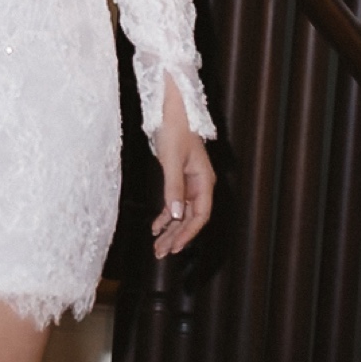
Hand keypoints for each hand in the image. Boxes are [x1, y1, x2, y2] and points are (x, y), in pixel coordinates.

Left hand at [151, 85, 214, 257]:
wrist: (172, 108)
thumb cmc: (175, 129)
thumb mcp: (171, 159)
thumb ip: (173, 188)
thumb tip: (175, 216)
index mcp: (204, 180)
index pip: (200, 215)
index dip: (188, 233)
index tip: (175, 246)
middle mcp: (201, 184)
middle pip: (190, 218)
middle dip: (177, 236)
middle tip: (161, 253)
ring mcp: (190, 182)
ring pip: (181, 213)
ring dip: (170, 230)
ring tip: (158, 246)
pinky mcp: (179, 177)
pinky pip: (174, 202)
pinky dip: (165, 215)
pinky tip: (156, 227)